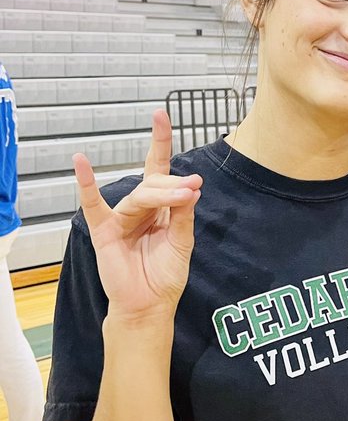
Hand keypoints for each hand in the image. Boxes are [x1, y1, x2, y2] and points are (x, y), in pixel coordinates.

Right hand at [73, 110, 201, 321]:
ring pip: (140, 196)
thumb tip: (191, 187)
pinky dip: (86, 184)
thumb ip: (183, 215)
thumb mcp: (182, 242)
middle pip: (155, 184)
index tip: (161, 115)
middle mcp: (140, 208)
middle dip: (175, 185)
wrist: (149, 305)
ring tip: (184, 194)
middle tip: (193, 188)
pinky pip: (93, 205)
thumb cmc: (165, 275)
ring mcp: (121, 218)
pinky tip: (81, 163)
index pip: (160, 169)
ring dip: (162, 193)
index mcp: (160, 207)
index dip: (160, 142)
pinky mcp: (104, 231)